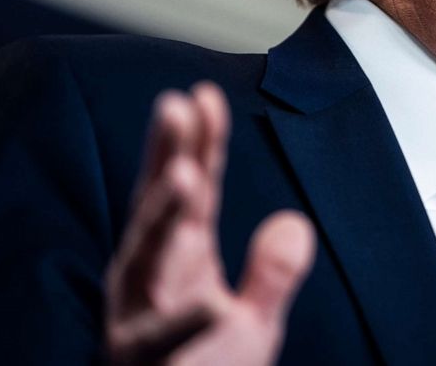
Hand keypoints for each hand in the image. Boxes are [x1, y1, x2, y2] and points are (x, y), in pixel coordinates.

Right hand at [106, 82, 315, 364]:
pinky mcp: (143, 358)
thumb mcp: (252, 321)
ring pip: (149, 255)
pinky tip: (213, 303)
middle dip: (168, 155)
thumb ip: (270, 270)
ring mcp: (140, 314)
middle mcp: (153, 276)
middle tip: (175, 106)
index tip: (205, 96)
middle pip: (161, 205)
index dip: (200, 143)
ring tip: (185, 175)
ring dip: (164, 214)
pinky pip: (166, 338)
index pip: (195, 190)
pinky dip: (186, 320)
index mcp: (182, 259)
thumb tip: (295, 221)